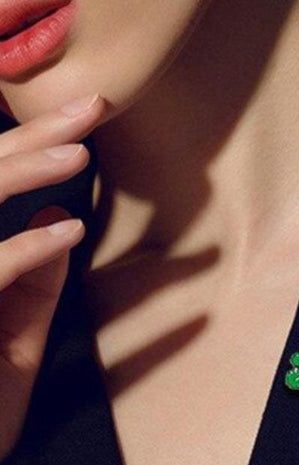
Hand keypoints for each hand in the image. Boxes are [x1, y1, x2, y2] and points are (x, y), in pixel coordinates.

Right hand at [0, 93, 104, 460]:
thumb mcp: (13, 329)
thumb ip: (32, 276)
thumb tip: (54, 216)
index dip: (27, 144)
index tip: (76, 119)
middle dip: (32, 138)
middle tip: (90, 107)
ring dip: (22, 174)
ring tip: (79, 151)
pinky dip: (22, 254)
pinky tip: (67, 232)